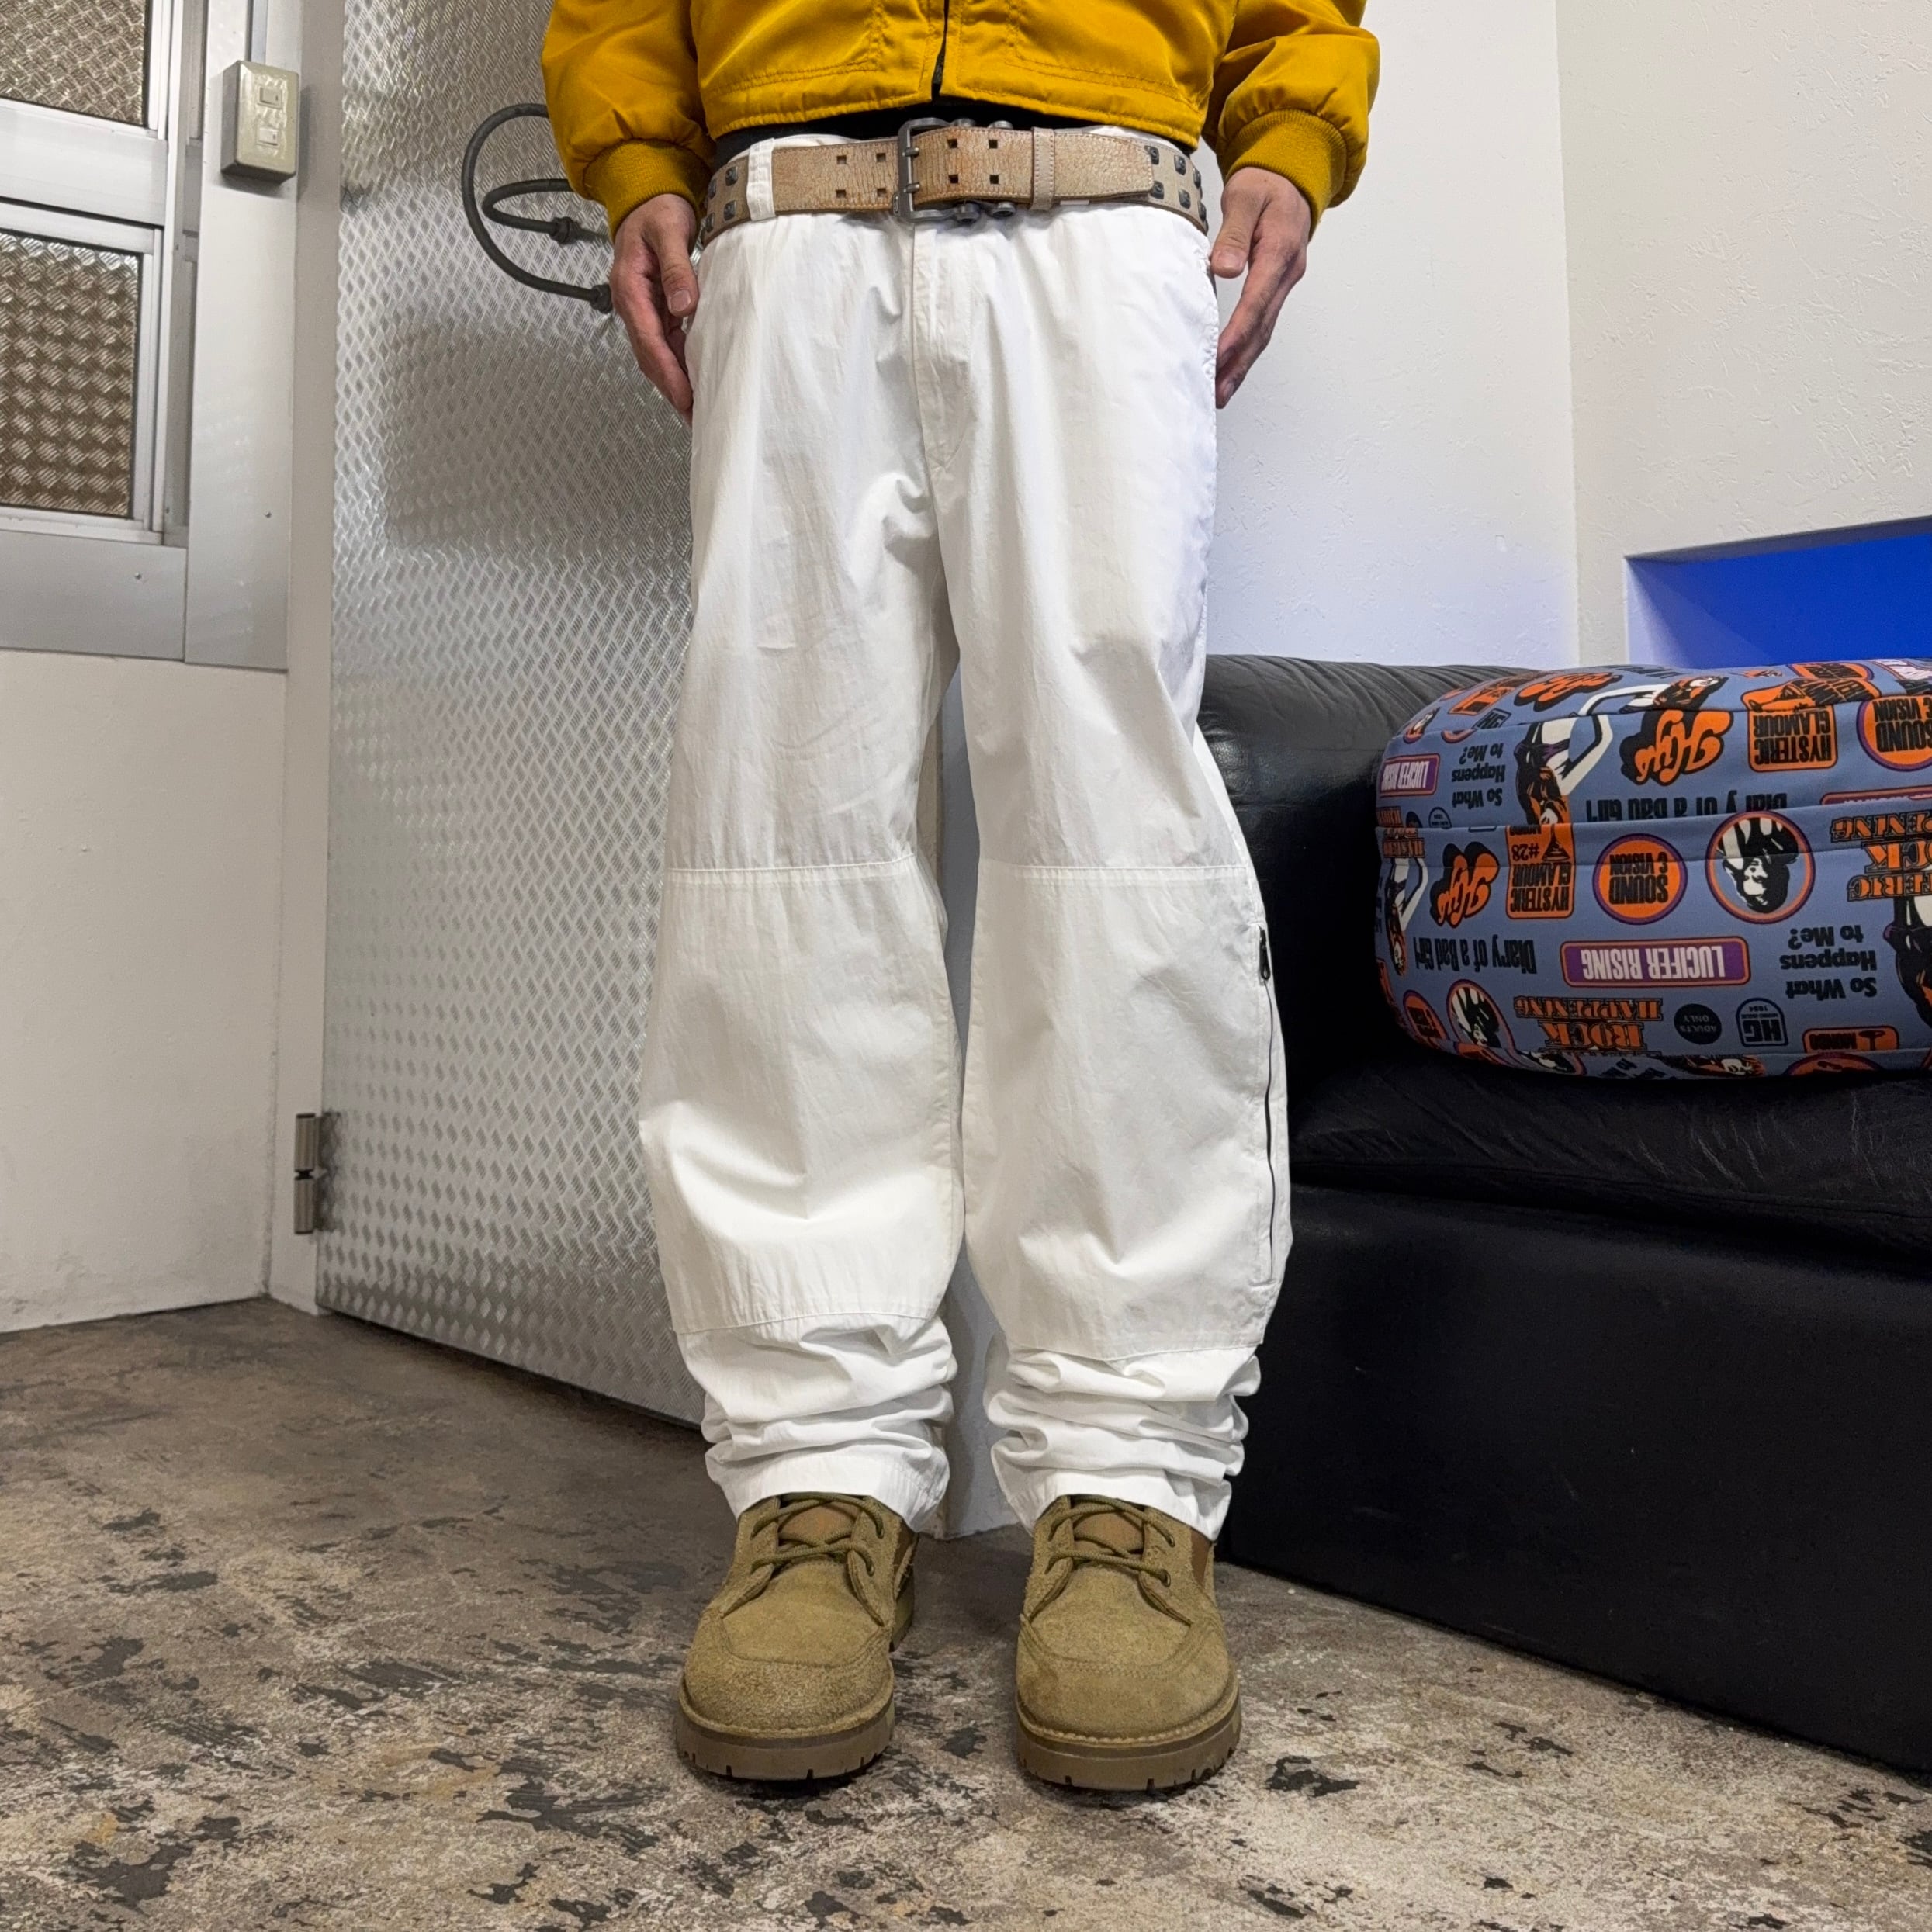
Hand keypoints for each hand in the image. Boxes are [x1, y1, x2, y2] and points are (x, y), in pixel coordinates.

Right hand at [610, 192, 699, 422]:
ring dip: (674, 382)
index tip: (683, 396)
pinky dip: (678, 365)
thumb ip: (677, 268)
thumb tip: (683, 305)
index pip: (648, 339)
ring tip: (696, 409)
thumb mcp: (669, 230)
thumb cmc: (656, 210)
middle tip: (694, 416)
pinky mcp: (655, 310)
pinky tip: (695, 381)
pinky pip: (665, 344)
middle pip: (649, 355)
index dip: (666, 371)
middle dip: (670, 388)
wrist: (647, 198)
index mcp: (629, 287)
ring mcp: (643, 309)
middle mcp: (632, 303)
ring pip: (656, 354)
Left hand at [1208, 168, 1312, 407]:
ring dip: (1243, 364)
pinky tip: (1231, 366)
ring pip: (1264, 331)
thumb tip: (1225, 269)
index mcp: (1279, 253)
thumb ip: (1234, 234)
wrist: (1290, 176)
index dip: (1235, 336)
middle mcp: (1286, 274)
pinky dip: (1247, 349)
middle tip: (1217, 395)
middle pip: (1262, 329)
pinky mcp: (1277, 287)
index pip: (1254, 304)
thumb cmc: (1265, 184)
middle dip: (1239, 364)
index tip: (1217, 360)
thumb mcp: (1245, 196)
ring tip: (1221, 393)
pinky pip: (1262, 323)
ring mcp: (1284, 283)